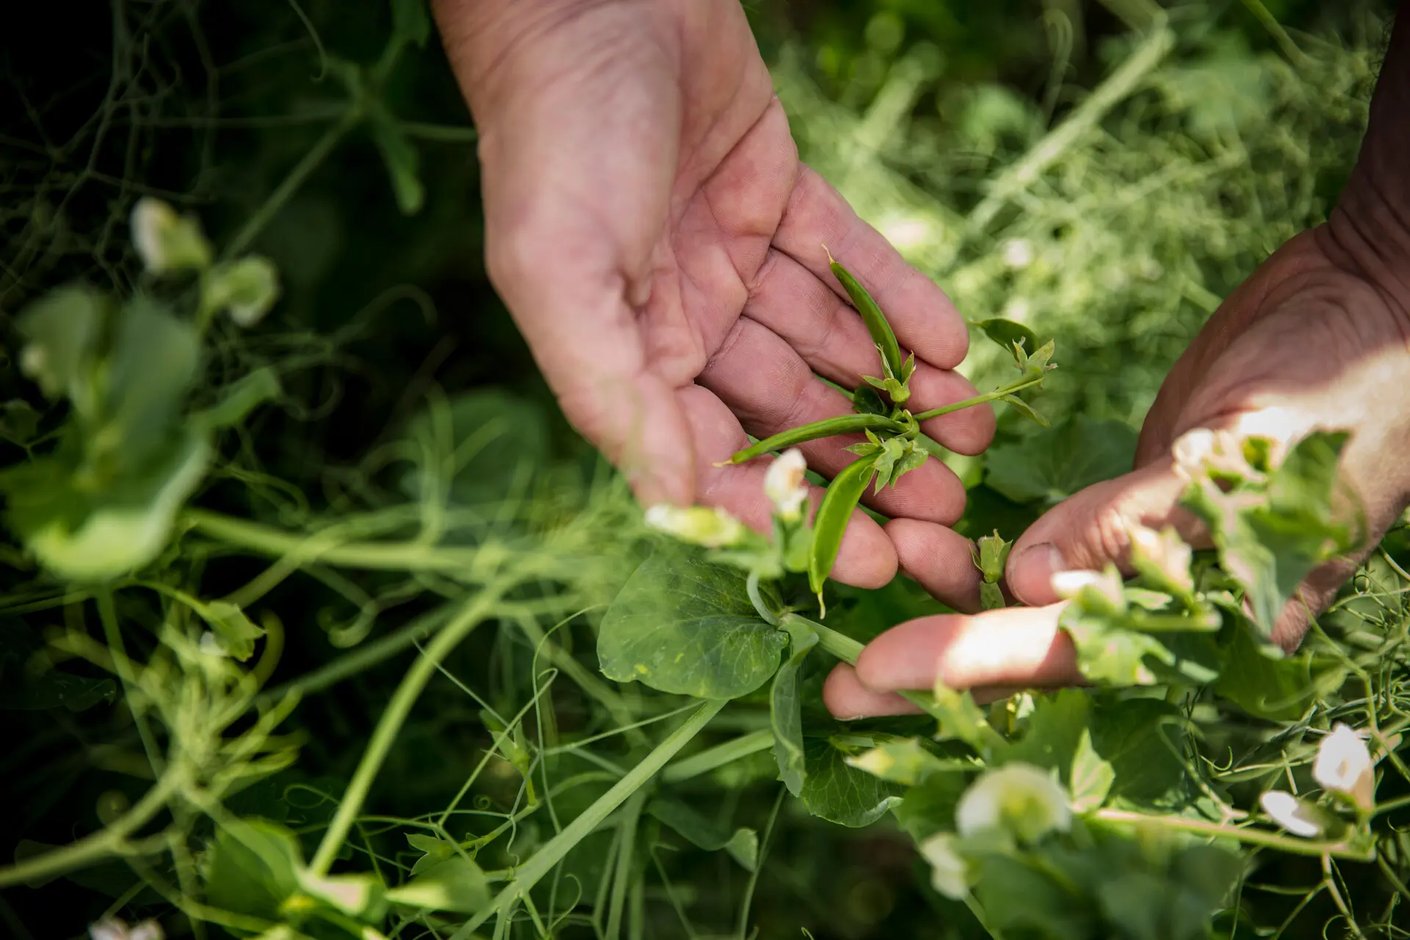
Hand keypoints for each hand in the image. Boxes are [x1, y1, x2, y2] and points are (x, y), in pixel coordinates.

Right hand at [433, 0, 992, 588]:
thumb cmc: (559, 140)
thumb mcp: (560, 276)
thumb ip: (612, 393)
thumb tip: (674, 502)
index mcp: (629, 356)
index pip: (721, 461)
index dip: (799, 517)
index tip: (880, 564)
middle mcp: (684, 321)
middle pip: (791, 417)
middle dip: (870, 472)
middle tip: (953, 521)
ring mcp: (734, 259)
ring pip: (832, 347)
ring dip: (901, 399)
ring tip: (974, 443)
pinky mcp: (778, 196)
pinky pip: (851, 261)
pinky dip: (902, 304)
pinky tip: (953, 352)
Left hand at [825, 227, 1409, 717]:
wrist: (1375, 301)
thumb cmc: (1346, 380)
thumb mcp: (1256, 446)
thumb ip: (1140, 519)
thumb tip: (1025, 584)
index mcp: (1216, 609)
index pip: (1072, 650)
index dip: (967, 664)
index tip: (871, 670)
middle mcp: (1172, 598)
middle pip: (1034, 647)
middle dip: (932, 663)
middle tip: (832, 686)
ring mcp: (1142, 552)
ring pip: (1026, 598)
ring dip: (941, 603)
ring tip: (851, 611)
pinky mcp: (1121, 506)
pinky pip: (1039, 542)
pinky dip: (976, 550)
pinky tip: (914, 543)